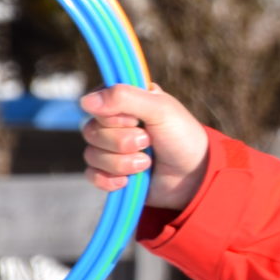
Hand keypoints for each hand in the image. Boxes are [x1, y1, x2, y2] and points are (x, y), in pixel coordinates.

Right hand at [79, 84, 210, 211]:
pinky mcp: (110, 172)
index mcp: (124, 101)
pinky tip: (130, 181)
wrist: (194, 177)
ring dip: (122, 162)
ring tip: (147, 162)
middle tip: (148, 142)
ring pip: (91, 155)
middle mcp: (114, 123)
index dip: (114, 117)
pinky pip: (92, 175)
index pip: (95, 103)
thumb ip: (125, 98)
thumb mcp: (160, 110)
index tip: (136, 120)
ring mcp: (111, 148)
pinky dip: (111, 180)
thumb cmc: (182, 137)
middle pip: (91, 131)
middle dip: (122, 141)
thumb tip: (85, 101)